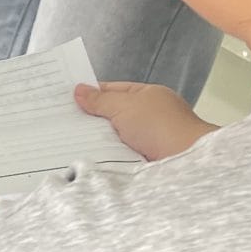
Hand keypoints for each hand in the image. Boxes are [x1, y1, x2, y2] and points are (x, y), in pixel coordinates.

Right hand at [74, 81, 212, 160]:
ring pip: (114, 138)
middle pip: (112, 115)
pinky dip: (108, 157)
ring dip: (99, 141)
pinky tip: (95, 158)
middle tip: (66, 121)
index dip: (91, 93)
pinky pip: (119, 156)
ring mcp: (148, 140)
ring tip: (75, 141)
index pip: (113, 90)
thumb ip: (100, 99)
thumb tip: (80, 91)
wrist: (185, 161)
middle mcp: (149, 117)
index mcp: (147, 96)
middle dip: (92, 120)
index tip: (68, 98)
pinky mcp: (145, 160)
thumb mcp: (124, 105)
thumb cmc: (164, 127)